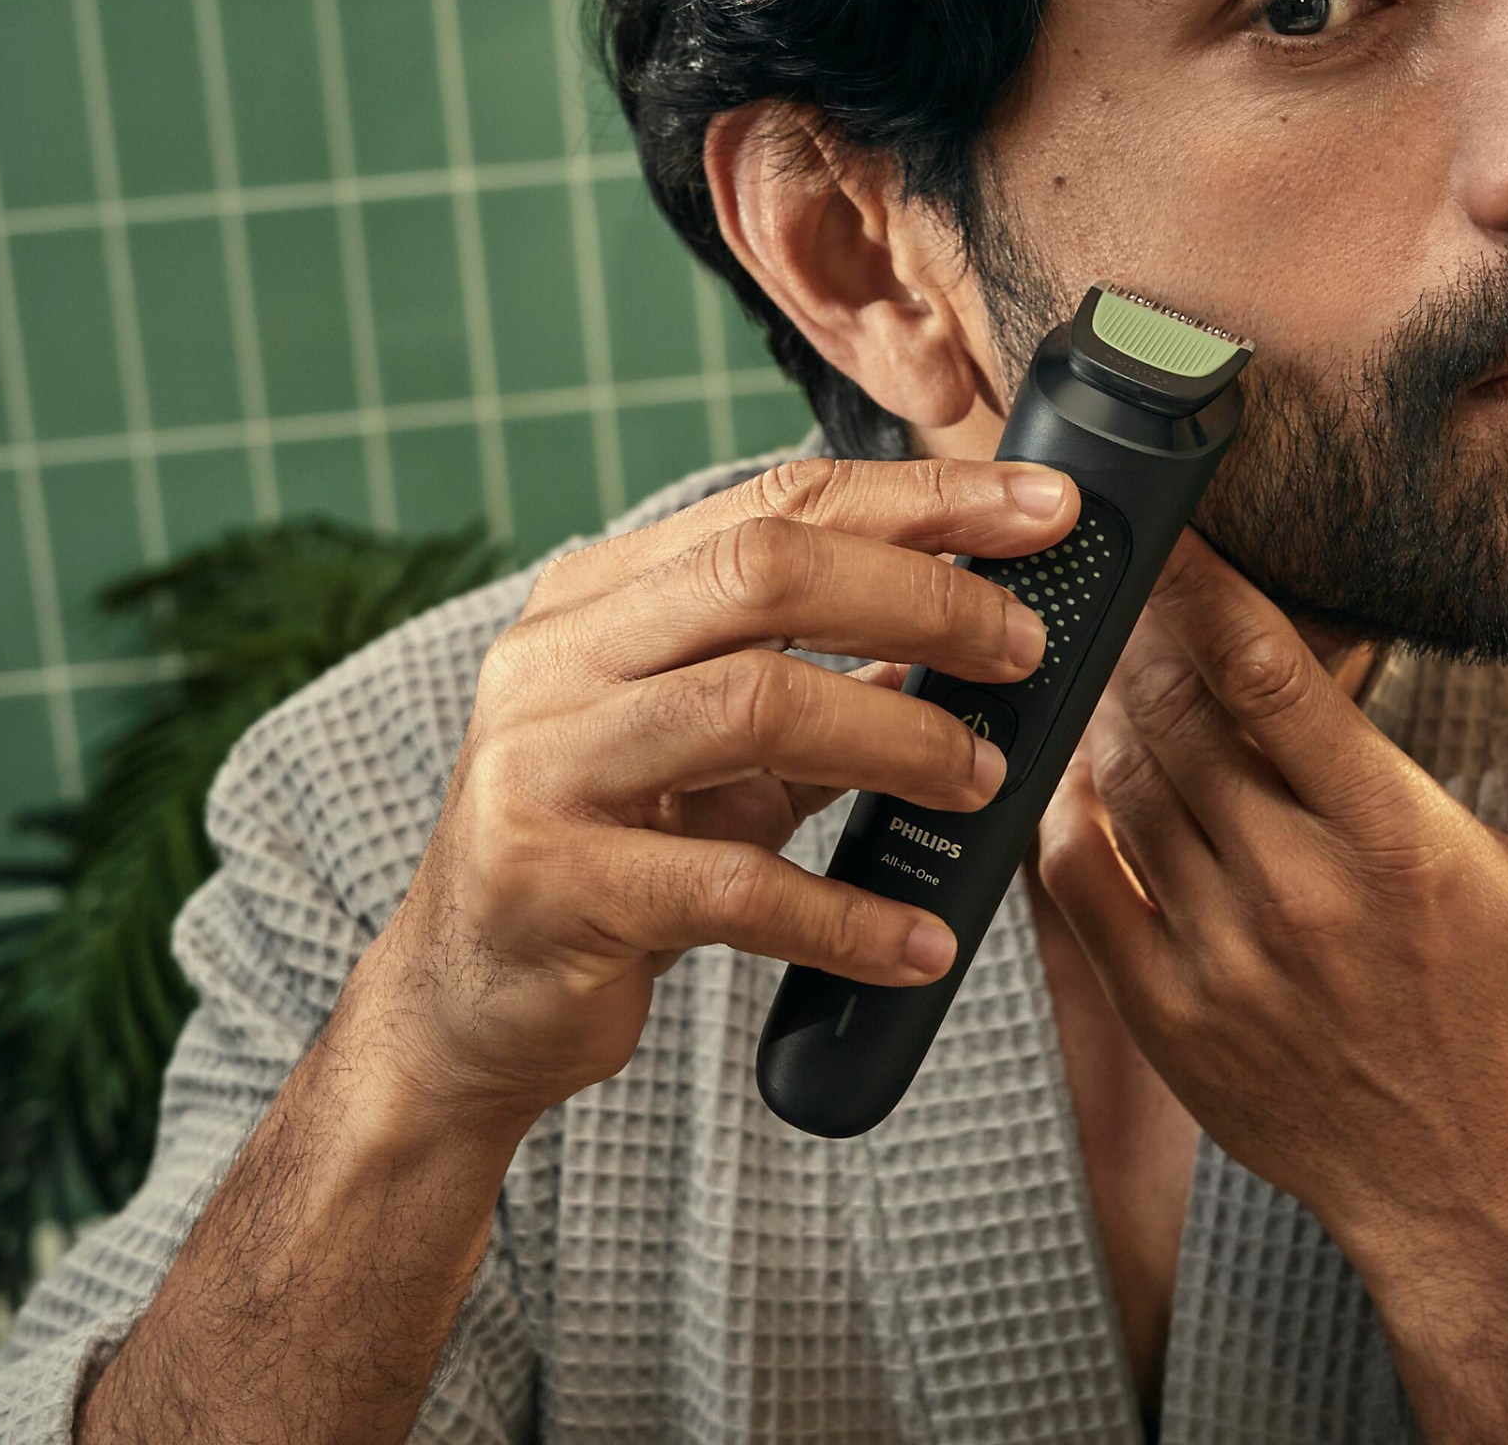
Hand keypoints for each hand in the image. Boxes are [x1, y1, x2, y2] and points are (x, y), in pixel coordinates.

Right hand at [350, 457, 1077, 1131]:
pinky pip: (734, 886)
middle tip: (1028, 647)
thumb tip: (976, 631)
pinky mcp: (558, 885)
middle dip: (921, 594)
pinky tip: (921, 942)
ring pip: (754, 706)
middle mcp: (557, 660)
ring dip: (900, 738)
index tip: (1039, 510)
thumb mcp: (709, 754)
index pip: (773, 506)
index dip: (918, 499)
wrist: (468, 1008)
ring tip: (985, 784)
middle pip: (763, 573)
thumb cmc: (612, 858)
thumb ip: (817, 683)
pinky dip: (846, 915)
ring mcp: (547, 767)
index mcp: (596, 599)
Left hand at [1032, 530, 1507, 1265]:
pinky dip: (1065, 803)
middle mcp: (1296, 895)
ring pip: (1121, 781)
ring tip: (1109, 644)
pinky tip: (1080, 757)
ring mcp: (1218, 958)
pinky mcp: (1164, 1012)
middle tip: (1130, 567)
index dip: (1205, 583)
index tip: (1175, 521)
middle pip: (1175, 712)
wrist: (1467, 1191)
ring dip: (1106, 702)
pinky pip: (1075, 878)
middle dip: (1147, 625)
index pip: (1266, 675)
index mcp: (1396, 842)